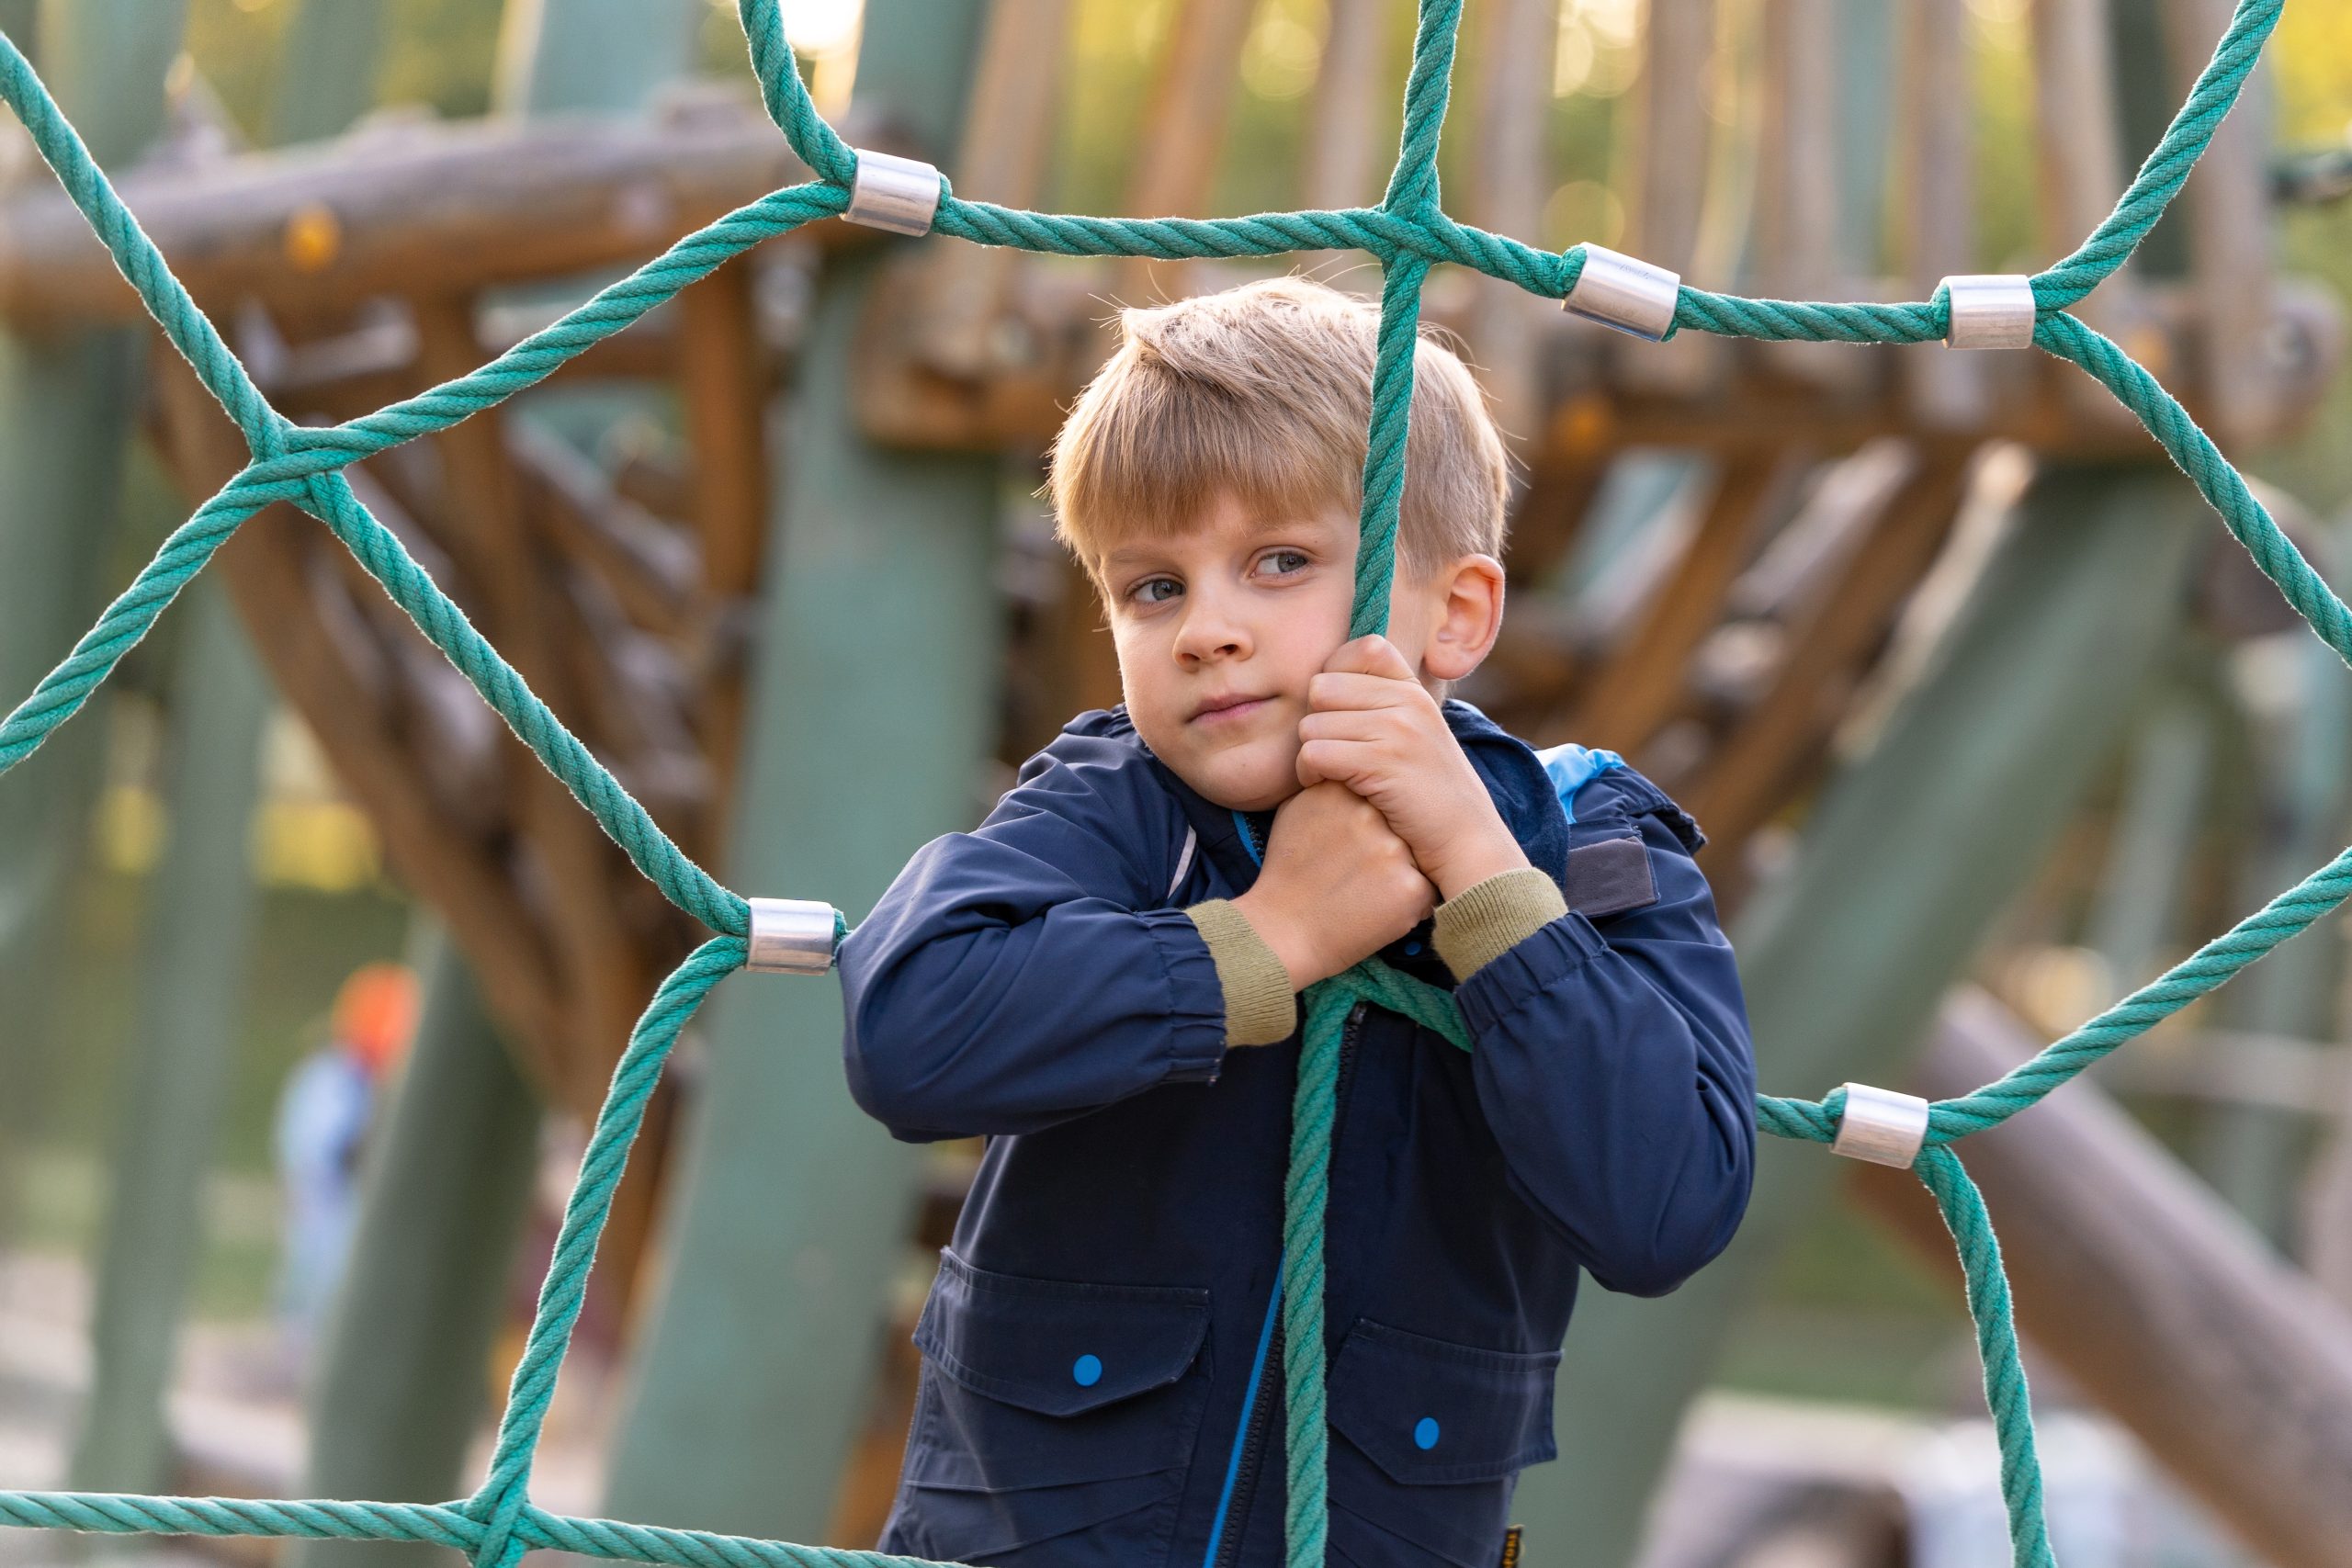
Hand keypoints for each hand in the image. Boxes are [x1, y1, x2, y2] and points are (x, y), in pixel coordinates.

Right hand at [1230, 782, 1435, 989]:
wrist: (1283, 931)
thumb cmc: (1287, 872)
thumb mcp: (1294, 812)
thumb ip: (1324, 785)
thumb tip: (1348, 772)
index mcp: (1341, 793)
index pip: (1376, 792)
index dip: (1367, 821)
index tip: (1349, 842)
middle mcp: (1369, 815)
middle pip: (1397, 820)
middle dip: (1385, 843)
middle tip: (1359, 868)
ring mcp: (1392, 850)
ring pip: (1414, 851)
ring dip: (1399, 869)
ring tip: (1365, 889)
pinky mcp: (1410, 887)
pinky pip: (1423, 886)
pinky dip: (1407, 899)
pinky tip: (1376, 908)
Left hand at [1297, 636, 1528, 898]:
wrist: (1467, 842)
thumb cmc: (1430, 796)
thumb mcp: (1418, 736)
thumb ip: (1384, 707)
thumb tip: (1327, 686)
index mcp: (1415, 690)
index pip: (1361, 648)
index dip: (1335, 677)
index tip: (1338, 713)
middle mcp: (1408, 702)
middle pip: (1322, 688)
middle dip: (1315, 721)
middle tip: (1327, 750)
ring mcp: (1397, 730)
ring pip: (1312, 723)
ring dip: (1308, 754)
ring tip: (1327, 774)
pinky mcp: (1382, 763)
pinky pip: (1314, 753)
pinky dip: (1309, 774)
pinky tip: (1323, 787)